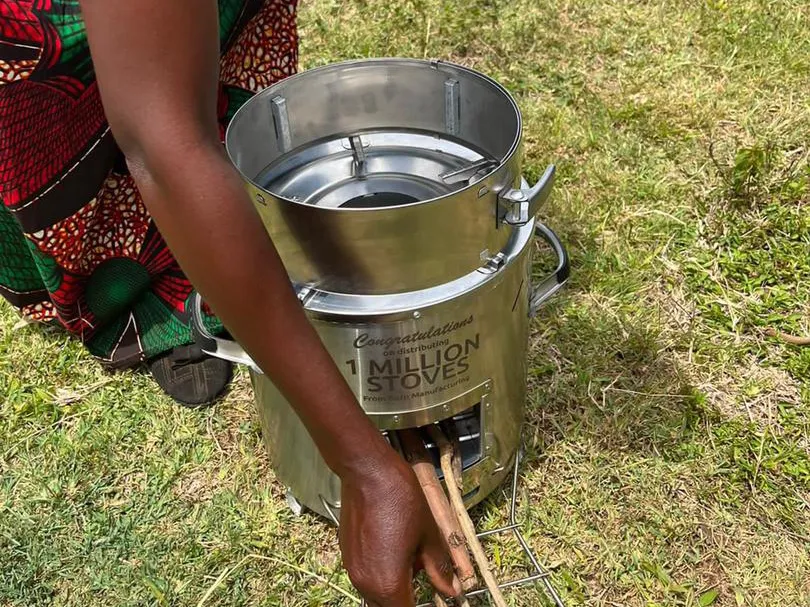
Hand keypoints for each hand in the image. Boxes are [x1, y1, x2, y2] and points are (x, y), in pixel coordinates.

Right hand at [339, 451, 459, 605]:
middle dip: (405, 598)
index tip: (431, 597)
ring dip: (392, 585)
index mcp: (389, 583)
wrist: (367, 471)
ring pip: (375, 593)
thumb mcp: (428, 534)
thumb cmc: (401, 500)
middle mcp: (365, 583)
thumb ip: (438, 568)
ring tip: (408, 553)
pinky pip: (365, 575)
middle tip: (421, 572)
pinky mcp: (346, 554)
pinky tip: (392, 544)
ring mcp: (353, 569)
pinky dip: (380, 571)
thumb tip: (450, 591)